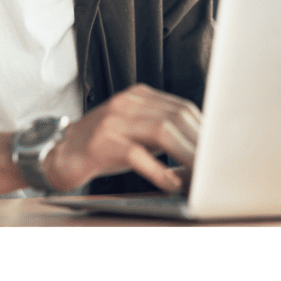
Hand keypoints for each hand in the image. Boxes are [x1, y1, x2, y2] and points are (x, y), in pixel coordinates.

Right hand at [42, 84, 200, 193]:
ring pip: (162, 131)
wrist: (60, 152)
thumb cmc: (103, 146)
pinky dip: (159, 171)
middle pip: (176, 116)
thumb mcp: (135, 131)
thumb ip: (164, 133)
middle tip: (215, 167)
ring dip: (186, 156)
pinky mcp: (103, 142)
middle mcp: (127, 102)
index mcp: (139, 96)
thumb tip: (202, 149)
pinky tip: (172, 184)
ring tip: (200, 176)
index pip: (181, 108)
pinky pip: (137, 154)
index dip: (204, 130)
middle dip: (200, 144)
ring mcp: (114, 120)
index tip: (220, 151)